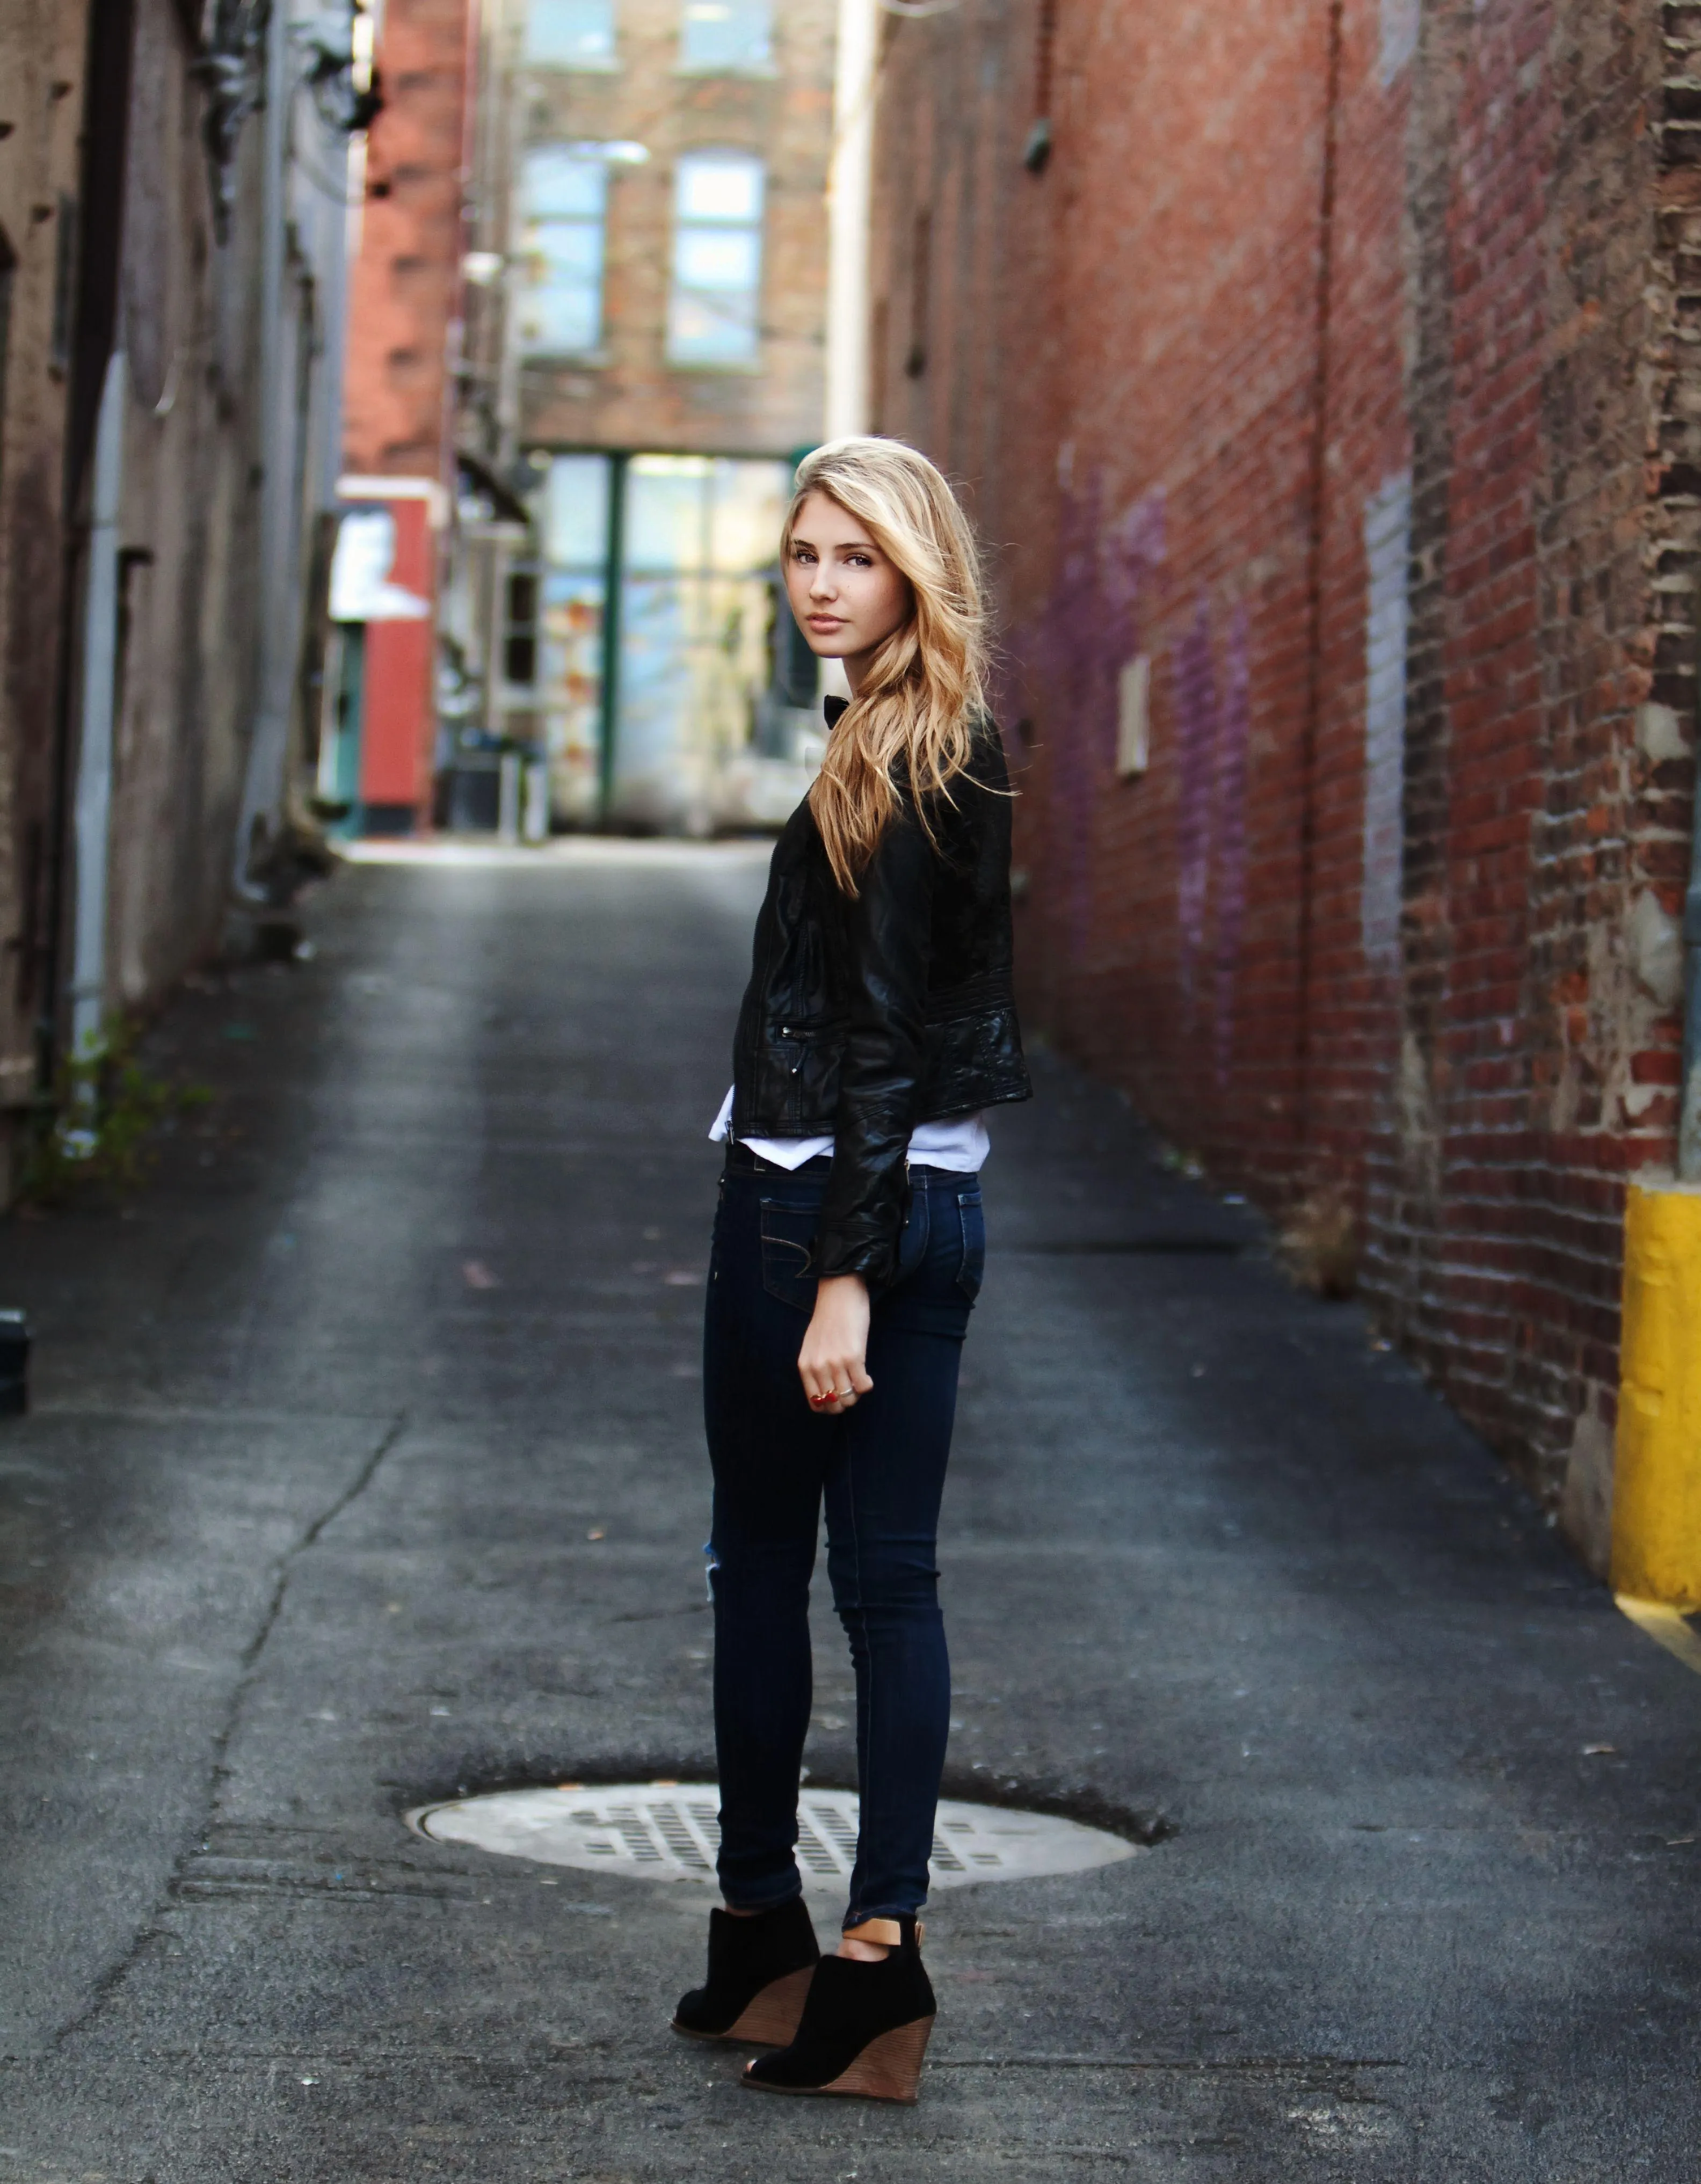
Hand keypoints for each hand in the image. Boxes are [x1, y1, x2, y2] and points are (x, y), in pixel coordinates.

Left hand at [798, 1274, 872, 1414]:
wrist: (839, 1293)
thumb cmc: (828, 1319)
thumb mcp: (812, 1346)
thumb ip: (815, 1367)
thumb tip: (827, 1391)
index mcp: (805, 1366)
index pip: (815, 1403)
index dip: (830, 1406)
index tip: (838, 1396)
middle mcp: (818, 1367)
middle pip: (834, 1404)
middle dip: (845, 1401)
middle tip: (851, 1388)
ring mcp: (835, 1363)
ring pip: (849, 1398)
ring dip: (857, 1393)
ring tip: (860, 1380)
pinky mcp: (853, 1357)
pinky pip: (863, 1386)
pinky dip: (867, 1385)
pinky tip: (867, 1376)